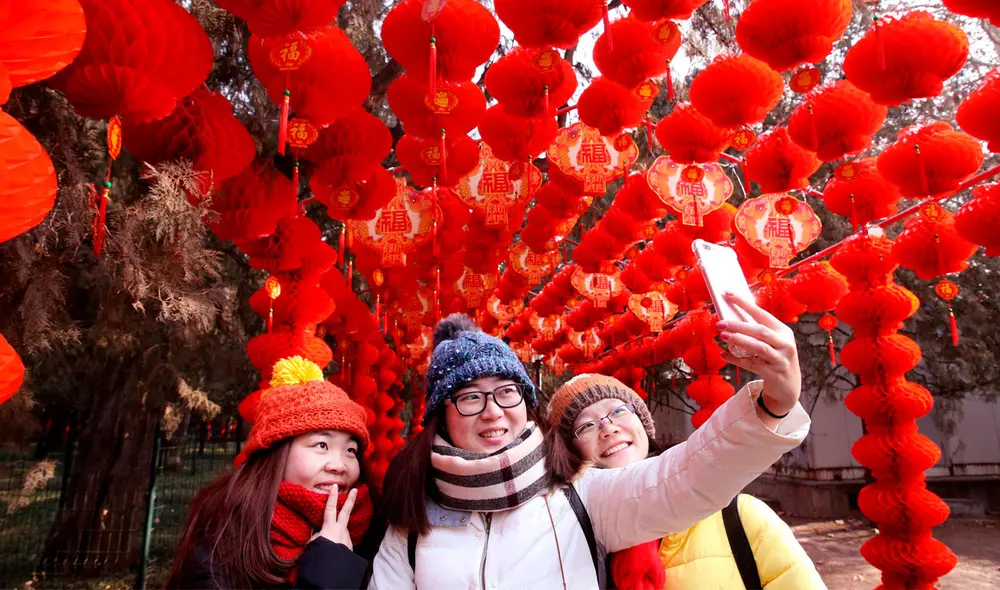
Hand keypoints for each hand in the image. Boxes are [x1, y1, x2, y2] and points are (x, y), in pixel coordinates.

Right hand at [311, 484, 356, 550]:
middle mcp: (341, 531)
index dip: (332, 497)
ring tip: (329, 542)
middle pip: (346, 512)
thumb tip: (320, 532)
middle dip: (350, 500)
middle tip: (355, 489)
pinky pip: (342, 542)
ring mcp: (347, 539)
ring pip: (342, 530)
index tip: (335, 486)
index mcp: (330, 528)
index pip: (330, 509)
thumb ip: (317, 535)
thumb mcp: (312, 544)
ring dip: (337, 532)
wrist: (332, 572)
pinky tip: (333, 550)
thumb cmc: (319, 556)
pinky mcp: (349, 548)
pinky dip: (337, 543)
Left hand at [716, 291, 801, 420]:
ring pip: (758, 347)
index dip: (744, 304)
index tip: (727, 294)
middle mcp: (785, 344)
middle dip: (739, 325)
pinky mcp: (774, 374)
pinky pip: (752, 365)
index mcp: (783, 331)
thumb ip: (756, 332)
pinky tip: (724, 354)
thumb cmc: (775, 358)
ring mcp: (781, 359)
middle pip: (760, 331)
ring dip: (739, 340)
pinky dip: (736, 359)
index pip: (762, 314)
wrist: (788, 387)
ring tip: (722, 336)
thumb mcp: (772, 343)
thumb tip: (730, 317)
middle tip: (719, 323)